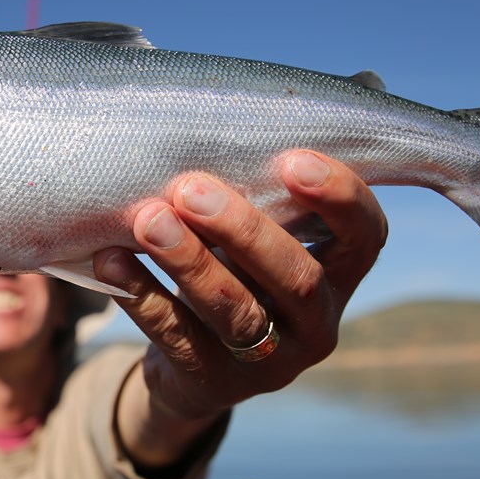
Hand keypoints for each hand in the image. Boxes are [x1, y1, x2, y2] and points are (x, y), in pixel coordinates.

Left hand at [95, 151, 386, 464]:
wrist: (194, 368)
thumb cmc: (235, 272)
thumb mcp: (263, 236)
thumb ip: (269, 187)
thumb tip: (292, 96)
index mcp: (340, 276)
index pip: (366, 236)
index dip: (340, 199)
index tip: (291, 160)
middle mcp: (317, 325)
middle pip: (296, 278)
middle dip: (244, 230)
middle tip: (190, 187)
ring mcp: (268, 363)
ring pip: (235, 312)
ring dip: (189, 262)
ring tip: (147, 220)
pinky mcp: (213, 383)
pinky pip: (177, 336)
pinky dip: (143, 295)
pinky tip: (113, 261)